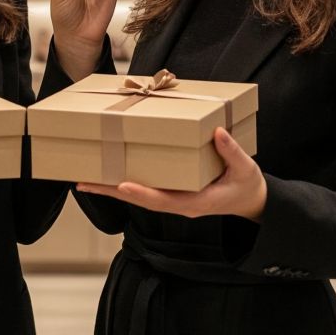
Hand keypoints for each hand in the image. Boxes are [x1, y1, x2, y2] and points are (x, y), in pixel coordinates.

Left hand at [75, 128, 267, 220]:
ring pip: (140, 195)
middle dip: (112, 191)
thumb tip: (217, 132)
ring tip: (87, 179)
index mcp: (196, 201)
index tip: (122, 184)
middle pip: (141, 199)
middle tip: (84, 182)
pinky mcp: (174, 193)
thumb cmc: (247, 185)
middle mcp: (180, 203)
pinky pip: (147, 189)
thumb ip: (231, 152)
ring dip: (113, 187)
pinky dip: (128, 183)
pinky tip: (112, 174)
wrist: (251, 200)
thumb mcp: (245, 168)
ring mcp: (175, 199)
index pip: (163, 200)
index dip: (142, 193)